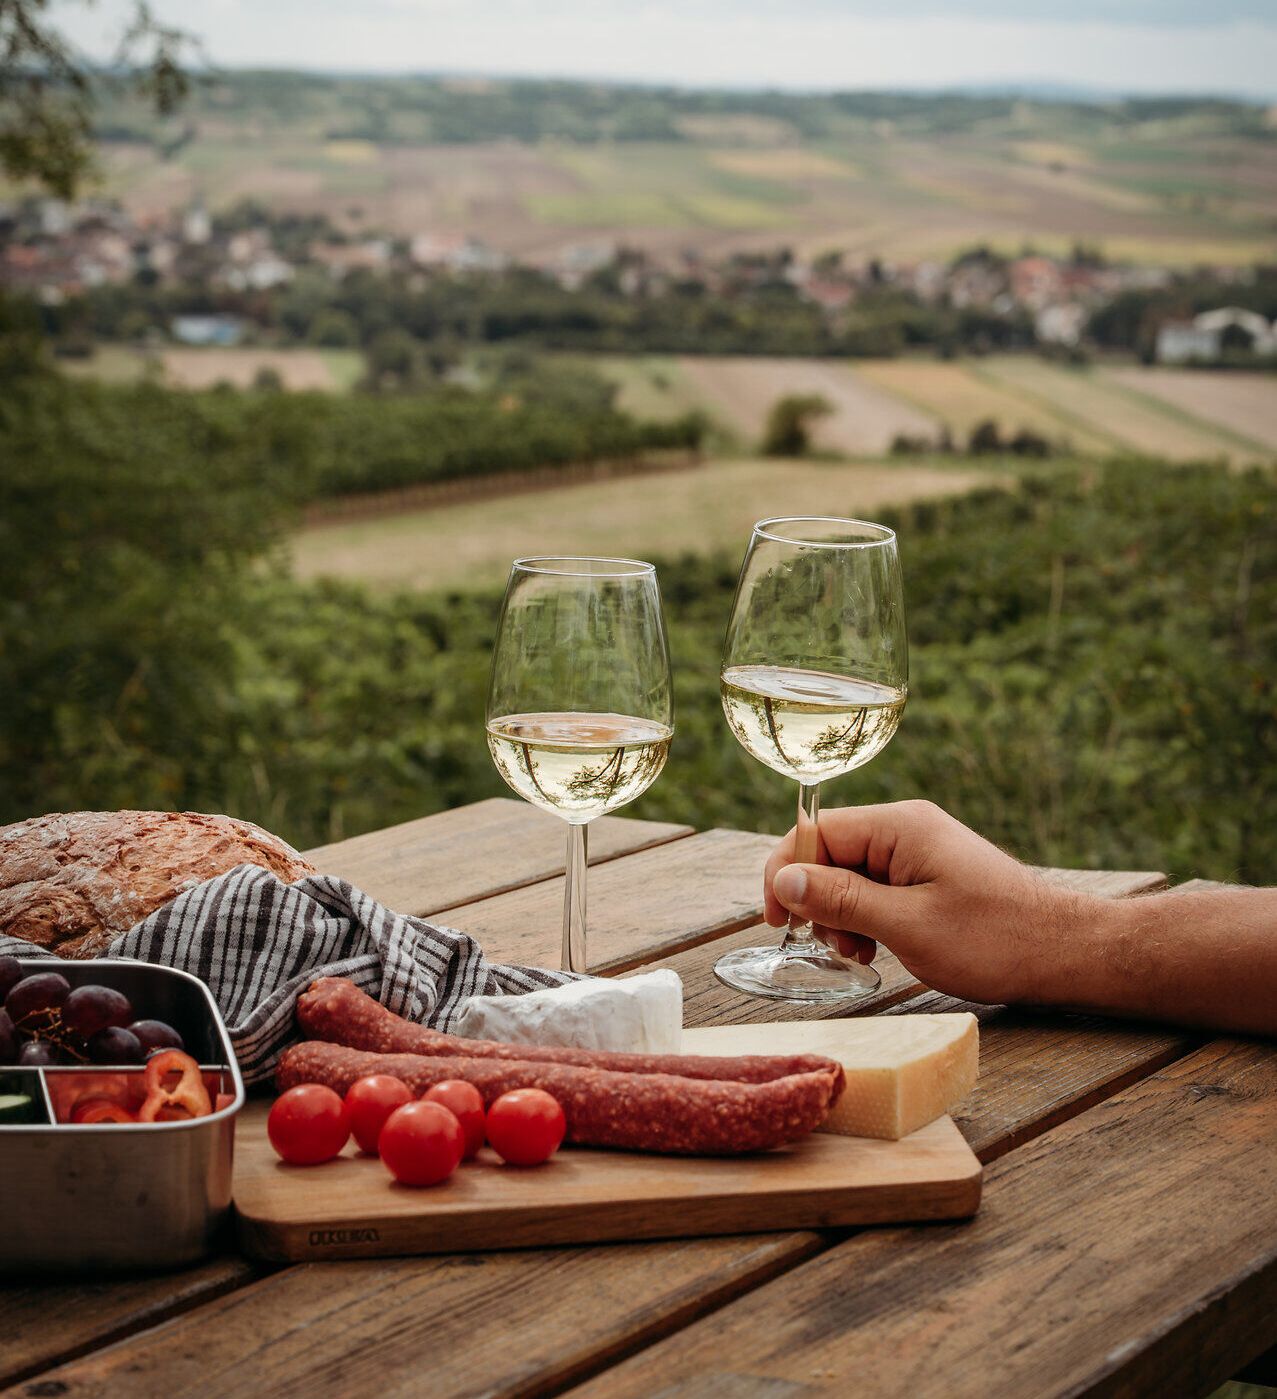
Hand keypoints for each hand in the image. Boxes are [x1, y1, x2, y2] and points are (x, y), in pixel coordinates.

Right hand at [763, 800, 1086, 1005]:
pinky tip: (874, 947)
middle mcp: (905, 829)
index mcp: (899, 827)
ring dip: (839, 914)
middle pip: (828, 853)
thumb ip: (841, 899)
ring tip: (859, 952)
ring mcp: (918, 851)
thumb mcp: (906, 925)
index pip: (815, 832)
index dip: (785, 873)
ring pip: (848, 874)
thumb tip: (785, 880)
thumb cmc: (993, 940)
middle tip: (831, 946)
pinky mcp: (927, 875)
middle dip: (816, 900)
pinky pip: (874, 887)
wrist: (1063, 952)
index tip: (778, 922)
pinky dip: (864, 918)